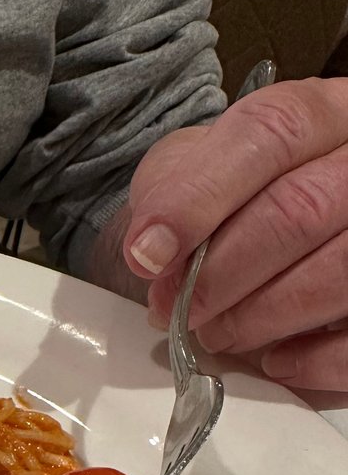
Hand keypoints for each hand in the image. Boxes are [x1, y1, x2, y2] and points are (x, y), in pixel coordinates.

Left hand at [122, 78, 347, 390]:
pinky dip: (314, 359)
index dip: (200, 198)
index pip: (272, 133)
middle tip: (179, 309)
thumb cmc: (231, 196)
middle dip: (222, 273)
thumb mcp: (191, 169)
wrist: (262, 224)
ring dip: (260, 317)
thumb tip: (153, 252)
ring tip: (217, 333)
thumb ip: (169, 194)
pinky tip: (276, 360)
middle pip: (303, 209)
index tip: (147, 254)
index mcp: (324, 114)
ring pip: (338, 271)